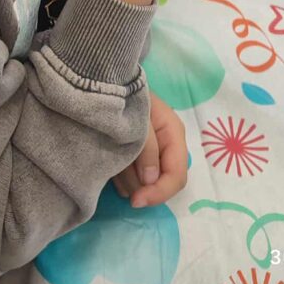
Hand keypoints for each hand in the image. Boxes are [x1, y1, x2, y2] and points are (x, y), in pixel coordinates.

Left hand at [112, 93, 187, 208]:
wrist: (106, 83)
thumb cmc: (126, 96)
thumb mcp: (140, 119)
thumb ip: (147, 149)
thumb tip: (150, 181)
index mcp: (174, 135)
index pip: (177, 176)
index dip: (160, 193)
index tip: (136, 201)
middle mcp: (166, 148)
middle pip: (161, 182)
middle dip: (140, 184)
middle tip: (118, 170)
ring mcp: (151, 154)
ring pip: (144, 183)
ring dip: (128, 179)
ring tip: (112, 159)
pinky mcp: (136, 158)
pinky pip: (132, 179)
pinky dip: (121, 177)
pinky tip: (111, 164)